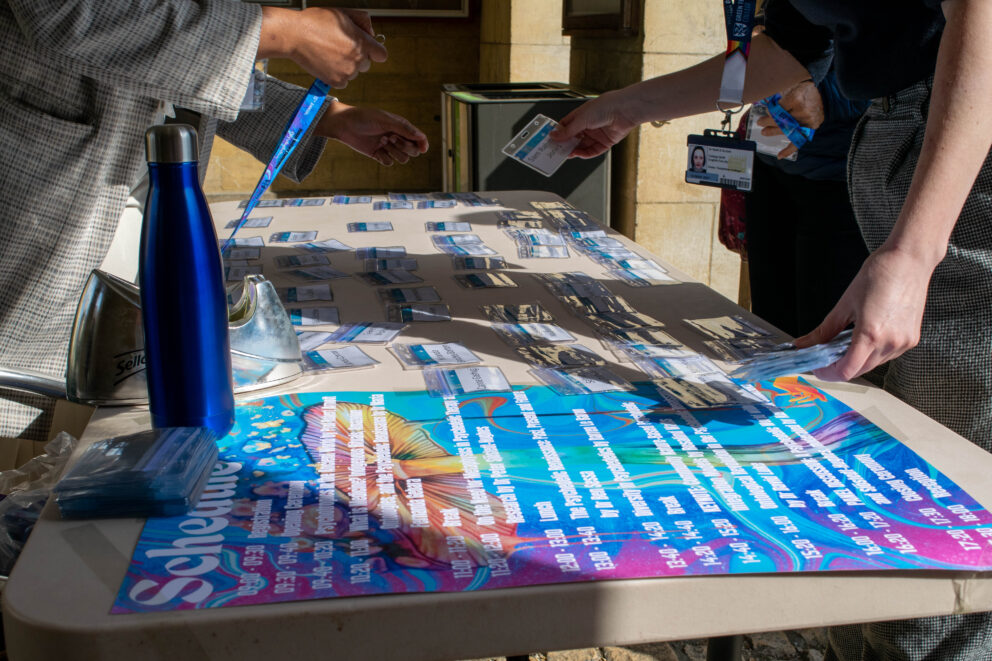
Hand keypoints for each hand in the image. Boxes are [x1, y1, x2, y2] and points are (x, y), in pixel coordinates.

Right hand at [260, 7, 387, 87]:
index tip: (368, 49)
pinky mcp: (336, 81)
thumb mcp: (343, 13)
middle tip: (341, 47)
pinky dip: (336, 75)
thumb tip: (370, 33)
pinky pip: (343, 81)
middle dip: (358, 57)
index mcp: (362, 43)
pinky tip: (327, 62)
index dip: (374, 51)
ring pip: (353, 73)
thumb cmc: (316, 22)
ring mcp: (346, 72)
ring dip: (346, 66)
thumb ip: (363, 21)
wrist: (295, 35)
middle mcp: (356, 60)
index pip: (381, 55)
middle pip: (366, 64)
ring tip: (331, 53)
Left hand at [317, 101, 428, 165]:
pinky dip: (384, 158)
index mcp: (401, 127)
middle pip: (413, 151)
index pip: (418, 138)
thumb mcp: (386, 120)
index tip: (422, 148)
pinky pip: (389, 163)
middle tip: (392, 138)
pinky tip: (376, 149)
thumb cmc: (365, 117)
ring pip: (402, 159)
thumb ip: (404, 129)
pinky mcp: (378, 155)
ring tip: (382, 142)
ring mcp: (388, 147)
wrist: (344, 125)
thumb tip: (422, 137)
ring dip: (394, 152)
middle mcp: (396, 137)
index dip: (422, 144)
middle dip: (405, 147)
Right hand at [550, 89, 640, 158]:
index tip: (551, 140)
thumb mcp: (581, 119)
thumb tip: (554, 135)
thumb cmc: (605, 107)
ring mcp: (596, 134)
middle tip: (556, 150)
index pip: (566, 126)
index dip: (558, 133)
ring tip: (566, 154)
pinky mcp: (605, 142)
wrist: (624, 110)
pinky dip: (585, 153)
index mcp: (581, 115)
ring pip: (582, 146)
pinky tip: (578, 154)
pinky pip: (592, 151)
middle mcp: (588, 125)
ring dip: (574, 150)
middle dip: (565, 144)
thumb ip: (568, 130)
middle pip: (573, 138)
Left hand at [756, 80, 823, 158]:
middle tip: (760, 122)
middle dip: (768, 122)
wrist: (826, 96)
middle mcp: (802, 112)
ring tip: (764, 132)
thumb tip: (765, 102)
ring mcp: (806, 122)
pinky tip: (779, 155)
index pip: (778, 109)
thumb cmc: (807, 90)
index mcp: (796, 99)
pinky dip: (788, 150)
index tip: (767, 111)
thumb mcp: (794, 86)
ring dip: (773, 132)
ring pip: (786, 130)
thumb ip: (781, 94)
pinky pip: (798, 142)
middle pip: (780, 120)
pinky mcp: (809, 130)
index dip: (770, 111)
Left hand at [794, 246, 932, 380]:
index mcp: (871, 334)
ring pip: (874, 364)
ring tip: (845, 343)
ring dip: (857, 359)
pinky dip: (873, 352)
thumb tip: (805, 343)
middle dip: (840, 367)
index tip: (818, 368)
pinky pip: (887, 355)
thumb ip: (824, 330)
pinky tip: (865, 338)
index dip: (828, 373)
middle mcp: (890, 342)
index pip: (846, 371)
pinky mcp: (912, 339)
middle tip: (826, 356)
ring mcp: (904, 342)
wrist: (909, 260)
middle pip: (859, 370)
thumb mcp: (845, 304)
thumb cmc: (879, 275)